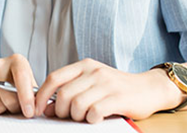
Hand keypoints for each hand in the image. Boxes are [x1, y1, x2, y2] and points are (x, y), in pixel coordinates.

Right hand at [0, 54, 37, 117]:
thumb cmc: (12, 80)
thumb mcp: (27, 81)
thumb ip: (34, 92)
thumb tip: (38, 106)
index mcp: (16, 61)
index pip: (22, 78)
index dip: (27, 98)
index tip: (30, 112)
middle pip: (9, 98)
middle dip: (14, 108)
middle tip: (15, 104)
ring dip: (2, 109)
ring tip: (2, 100)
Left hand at [35, 58, 178, 122]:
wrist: (149, 88)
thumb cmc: (116, 88)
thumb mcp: (91, 84)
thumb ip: (70, 91)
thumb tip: (47, 107)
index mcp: (84, 65)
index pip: (54, 78)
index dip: (42, 95)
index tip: (37, 109)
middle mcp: (93, 71)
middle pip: (64, 94)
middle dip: (61, 111)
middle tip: (68, 117)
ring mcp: (106, 83)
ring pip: (77, 104)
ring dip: (76, 117)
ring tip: (84, 118)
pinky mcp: (118, 97)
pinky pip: (94, 112)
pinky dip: (91, 119)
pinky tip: (96, 119)